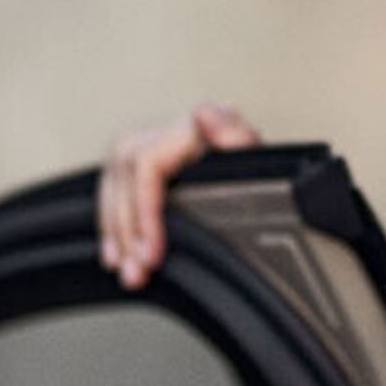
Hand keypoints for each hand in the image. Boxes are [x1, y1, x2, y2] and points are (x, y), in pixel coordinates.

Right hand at [96, 102, 262, 288]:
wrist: (273, 181)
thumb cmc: (267, 174)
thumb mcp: (260, 161)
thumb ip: (236, 138)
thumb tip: (205, 115)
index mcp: (195, 126)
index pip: (147, 164)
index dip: (145, 211)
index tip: (152, 250)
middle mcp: (168, 131)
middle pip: (125, 178)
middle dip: (128, 231)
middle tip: (139, 269)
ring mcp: (152, 144)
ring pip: (114, 186)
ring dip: (116, 234)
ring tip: (127, 270)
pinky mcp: (143, 164)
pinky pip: (113, 191)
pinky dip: (112, 225)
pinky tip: (114, 251)